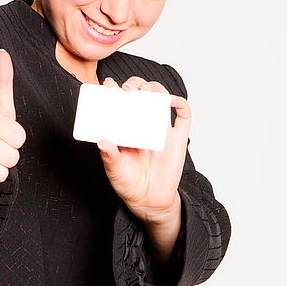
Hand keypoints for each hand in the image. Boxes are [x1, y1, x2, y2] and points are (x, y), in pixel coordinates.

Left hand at [97, 76, 190, 224]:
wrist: (149, 201)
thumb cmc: (129, 184)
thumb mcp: (115, 170)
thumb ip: (110, 157)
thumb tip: (102, 142)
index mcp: (126, 128)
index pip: (120, 102)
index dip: (114, 89)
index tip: (107, 84)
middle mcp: (143, 124)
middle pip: (142, 95)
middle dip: (135, 85)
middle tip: (127, 88)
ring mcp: (161, 130)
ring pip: (161, 99)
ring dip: (155, 89)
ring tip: (146, 90)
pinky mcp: (177, 139)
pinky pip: (184, 117)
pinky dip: (181, 104)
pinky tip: (172, 101)